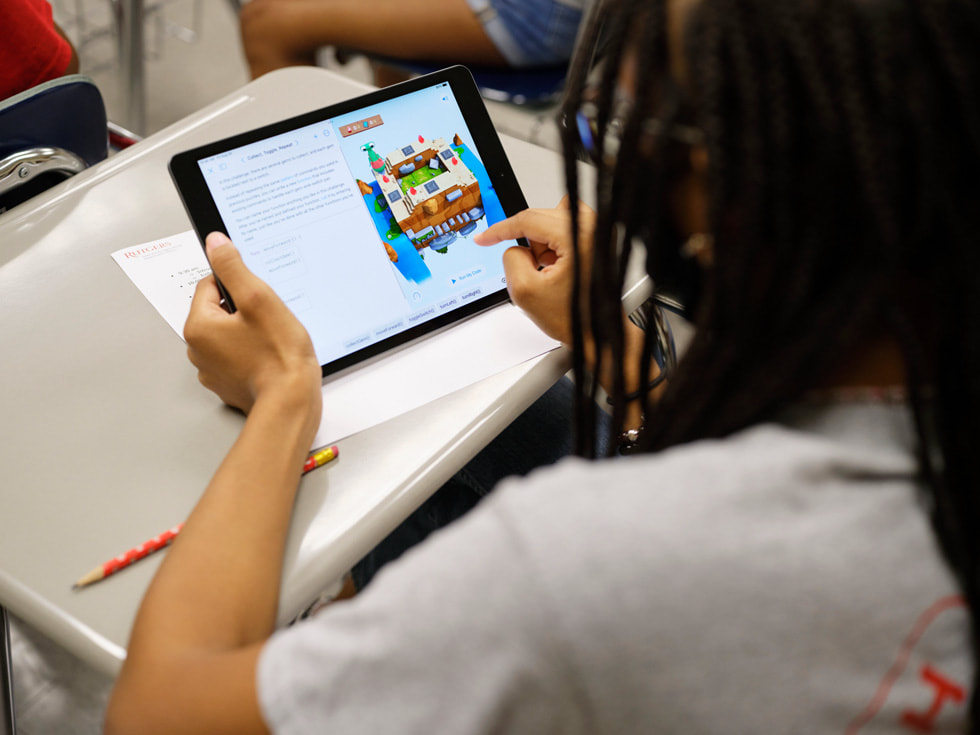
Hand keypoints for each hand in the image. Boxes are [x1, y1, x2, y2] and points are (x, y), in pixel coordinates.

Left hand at [184, 233, 321, 419]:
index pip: (210, 286)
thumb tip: (215, 243)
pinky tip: (270, 356)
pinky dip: (252, 353)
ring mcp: (212, 370)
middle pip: (220, 311)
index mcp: (199, 327)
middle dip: (244, 311)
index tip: (258, 298)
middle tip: (268, 321)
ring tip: (271, 341)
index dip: (239, 286)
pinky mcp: (228, 384)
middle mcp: (198, 350)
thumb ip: (233, 268)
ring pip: (230, 334)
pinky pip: (238, 356)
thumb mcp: (258, 299)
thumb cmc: (278, 357)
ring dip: (249, 332)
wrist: (290, 402)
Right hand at [475, 198, 595, 344]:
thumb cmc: (574, 318)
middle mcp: (593, 228)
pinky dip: (553, 247)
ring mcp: (597, 232)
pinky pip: (563, 230)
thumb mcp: (525, 291)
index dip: (500, 229)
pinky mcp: (596, 238)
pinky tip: (558, 268)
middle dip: (527, 243)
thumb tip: (514, 246)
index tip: (484, 237)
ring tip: (550, 272)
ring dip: (541, 246)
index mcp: (578, 237)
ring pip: (549, 224)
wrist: (597, 331)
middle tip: (532, 270)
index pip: (529, 219)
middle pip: (539, 218)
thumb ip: (510, 258)